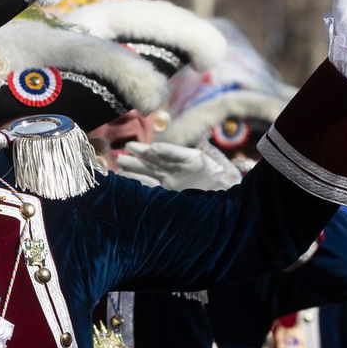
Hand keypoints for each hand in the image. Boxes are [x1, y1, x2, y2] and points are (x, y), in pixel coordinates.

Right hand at [114, 142, 240, 191]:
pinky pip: (153, 191)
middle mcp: (173, 175)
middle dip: (133, 162)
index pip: (157, 155)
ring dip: (133, 176)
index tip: (129, 147)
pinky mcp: (170, 198)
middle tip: (118, 159)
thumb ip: (174, 152)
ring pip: (148, 179)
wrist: (228, 200)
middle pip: (149, 167)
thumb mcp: (196, 159)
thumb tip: (154, 147)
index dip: (143, 151)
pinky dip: (142, 187)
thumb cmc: (216, 176)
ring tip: (118, 173)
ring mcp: (171, 187)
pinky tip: (130, 186)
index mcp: (180, 163)